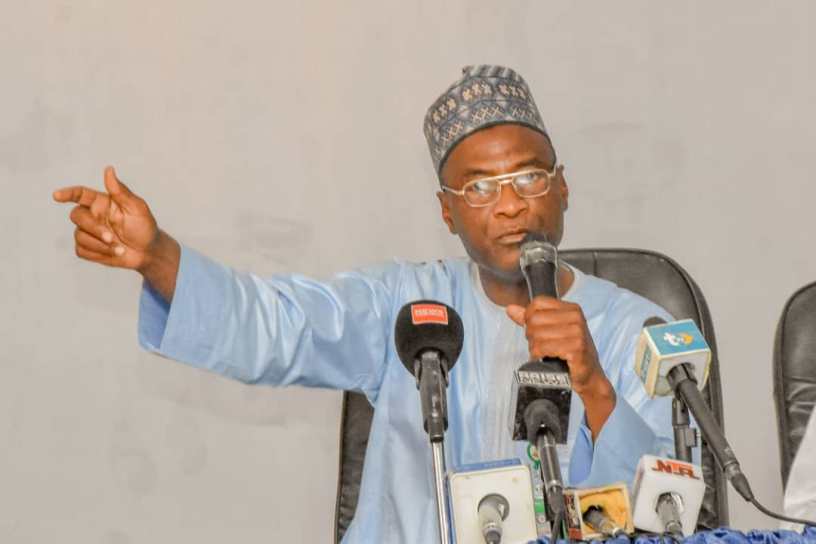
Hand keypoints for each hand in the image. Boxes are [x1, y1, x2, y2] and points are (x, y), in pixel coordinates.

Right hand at [53, 166, 158, 270]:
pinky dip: (97, 254)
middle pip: (76, 216)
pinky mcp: (87, 248)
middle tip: (112, 238)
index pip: (80, 194)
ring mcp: (88, 232)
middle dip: (93, 228)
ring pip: (79, 236)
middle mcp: (92, 215)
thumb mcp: (137, 208)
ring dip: (100, 245)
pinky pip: (81, 250)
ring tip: (120, 249)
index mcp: (101, 202)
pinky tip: (113, 254)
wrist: (148, 252)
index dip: (67, 193)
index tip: (56, 196)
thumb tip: (109, 169)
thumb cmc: (144, 227)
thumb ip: (121, 191)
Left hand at [506, 296, 615, 438]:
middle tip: (541, 345)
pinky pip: (543, 347)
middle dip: (531, 336)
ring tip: (544, 353)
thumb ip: (531, 318)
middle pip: (534, 319)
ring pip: (536, 335)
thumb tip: (510, 308)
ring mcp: (577, 332)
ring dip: (535, 348)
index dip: (529, 317)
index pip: (537, 303)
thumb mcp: (553, 331)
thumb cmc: (571, 352)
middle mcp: (575, 317)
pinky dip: (539, 356)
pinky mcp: (576, 348)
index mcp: (571, 309)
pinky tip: (546, 358)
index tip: (535, 330)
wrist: (589, 375)